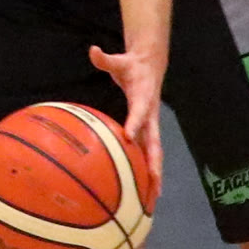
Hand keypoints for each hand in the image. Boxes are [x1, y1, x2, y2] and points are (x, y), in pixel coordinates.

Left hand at [88, 44, 163, 187]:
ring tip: (152, 199)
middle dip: (154, 164)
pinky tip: (143, 191)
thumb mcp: (119, 60)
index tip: (129, 137)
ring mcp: (150, 125)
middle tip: (153, 184)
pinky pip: (147, 153)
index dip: (135, 123)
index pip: (141, 111)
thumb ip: (105, 58)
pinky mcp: (146, 131)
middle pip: (154, 143)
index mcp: (144, 97)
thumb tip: (93, 50)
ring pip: (153, 153)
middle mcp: (151, 115)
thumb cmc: (132, 66)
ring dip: (154, 175)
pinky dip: (147, 171)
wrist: (152, 66)